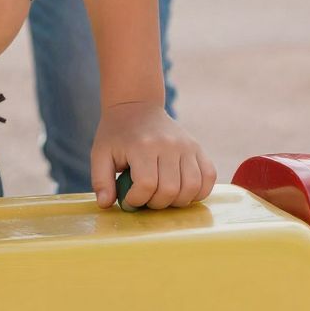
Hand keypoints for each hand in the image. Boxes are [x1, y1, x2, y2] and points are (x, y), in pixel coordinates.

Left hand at [91, 102, 215, 209]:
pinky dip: (199, 191)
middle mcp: (169, 144)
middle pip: (170, 190)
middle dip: (156, 203)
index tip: (129, 198)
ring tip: (163, 196)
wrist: (136, 106)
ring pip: (192, 187)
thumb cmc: (117, 134)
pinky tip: (183, 192)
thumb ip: (101, 180)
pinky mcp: (198, 148)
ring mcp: (186, 145)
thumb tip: (105, 204)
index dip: (137, 199)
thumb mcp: (100, 153)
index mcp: (143, 145)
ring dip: (177, 201)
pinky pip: (209, 176)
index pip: (147, 184)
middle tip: (145, 198)